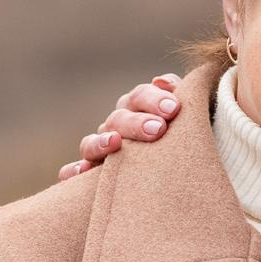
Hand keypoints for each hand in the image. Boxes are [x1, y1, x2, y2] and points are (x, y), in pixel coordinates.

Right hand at [58, 76, 185, 177]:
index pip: (141, 96)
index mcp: (140, 109)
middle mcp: (117, 126)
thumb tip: (166, 82)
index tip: (174, 108)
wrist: (179, 179)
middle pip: (120, 117)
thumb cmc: (187, 146)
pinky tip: (83, 172)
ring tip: (115, 143)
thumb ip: (183, 99)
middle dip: (137, 122)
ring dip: (102, 141)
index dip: (155, 98)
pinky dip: (73, 171)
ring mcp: (100, 149)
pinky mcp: (87, 174)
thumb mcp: (189, 123)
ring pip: (92, 141)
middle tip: (158, 129)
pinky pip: (71, 172)